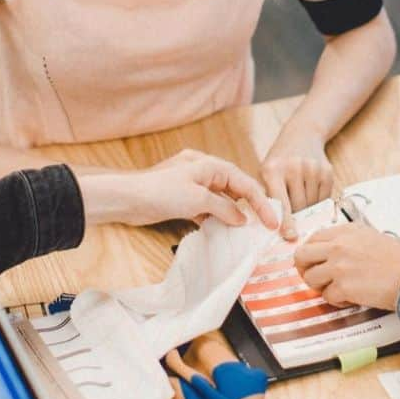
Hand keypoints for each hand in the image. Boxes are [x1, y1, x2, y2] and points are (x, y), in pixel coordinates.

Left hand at [102, 149, 277, 228]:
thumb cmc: (160, 192)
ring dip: (233, 214)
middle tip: (264, 227)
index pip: (245, 183)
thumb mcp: (198, 200)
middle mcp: (205, 172)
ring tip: (247, 232)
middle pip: (235, 189)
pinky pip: (208, 208)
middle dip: (250, 207)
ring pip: (222, 200)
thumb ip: (224, 208)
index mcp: (211, 165)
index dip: (261, 203)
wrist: (127, 199)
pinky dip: (217, 218)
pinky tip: (223, 231)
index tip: (272, 222)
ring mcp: (194, 186)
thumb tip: (241, 218)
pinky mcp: (184, 199)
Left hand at [261, 128, 332, 238]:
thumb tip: (277, 228)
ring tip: (299, 198)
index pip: (280, 202)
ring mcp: (313, 169)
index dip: (285, 222)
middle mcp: (294, 167)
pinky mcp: (327, 172)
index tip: (289, 236)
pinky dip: (316, 201)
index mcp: (273, 169)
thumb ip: (269, 197)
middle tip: (292, 220)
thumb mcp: (266, 172)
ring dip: (306, 209)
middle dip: (295, 216)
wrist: (302, 135)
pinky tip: (309, 192)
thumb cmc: (280, 160)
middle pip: (298, 206)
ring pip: (311, 205)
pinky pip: (323, 199)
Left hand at [295, 226, 399, 310]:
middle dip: (304, 269)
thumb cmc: (398, 259)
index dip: (310, 252)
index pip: (313, 238)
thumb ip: (348, 241)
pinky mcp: (343, 286)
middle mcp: (338, 245)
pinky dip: (336, 300)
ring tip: (337, 289)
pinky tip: (349, 298)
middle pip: (301, 255)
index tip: (312, 261)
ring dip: (321, 287)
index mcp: (345, 231)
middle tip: (313, 277)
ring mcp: (338, 266)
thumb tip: (331, 251)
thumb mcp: (370, 237)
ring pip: (310, 278)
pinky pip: (326, 296)